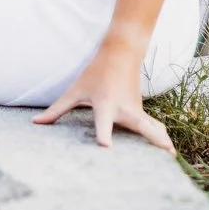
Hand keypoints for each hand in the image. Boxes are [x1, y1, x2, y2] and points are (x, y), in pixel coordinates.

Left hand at [32, 40, 174, 152]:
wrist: (121, 52)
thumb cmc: (96, 73)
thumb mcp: (75, 90)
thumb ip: (57, 110)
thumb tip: (36, 124)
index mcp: (106, 103)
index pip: (103, 121)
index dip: (103, 133)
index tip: (104, 147)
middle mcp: (124, 108)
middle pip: (140, 126)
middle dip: (151, 139)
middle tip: (163, 154)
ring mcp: (136, 110)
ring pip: (152, 126)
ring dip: (162, 140)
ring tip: (172, 157)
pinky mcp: (141, 112)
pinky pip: (153, 126)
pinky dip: (161, 137)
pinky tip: (169, 151)